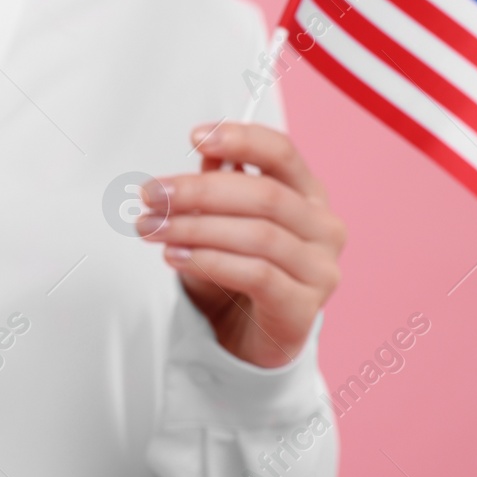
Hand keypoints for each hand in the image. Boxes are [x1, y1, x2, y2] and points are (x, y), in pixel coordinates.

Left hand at [136, 122, 345, 368]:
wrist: (250, 339)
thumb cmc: (238, 271)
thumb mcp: (221, 221)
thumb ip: (217, 185)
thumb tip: (203, 153)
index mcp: (308, 194)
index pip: (281, 152)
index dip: (239, 139)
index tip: (194, 137)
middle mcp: (324, 227)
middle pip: (264, 194)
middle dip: (199, 190)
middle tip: (152, 195)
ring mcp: (320, 269)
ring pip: (258, 235)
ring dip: (196, 228)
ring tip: (153, 228)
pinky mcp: (304, 308)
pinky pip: (257, 274)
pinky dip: (211, 261)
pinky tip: (176, 257)